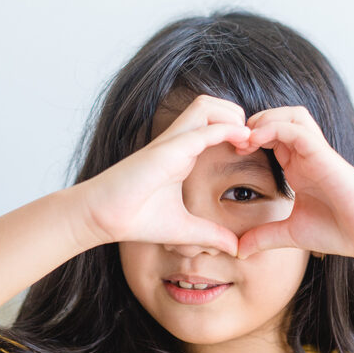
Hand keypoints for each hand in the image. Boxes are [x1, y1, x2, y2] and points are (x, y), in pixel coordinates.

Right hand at [81, 95, 250, 254]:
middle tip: (251, 141)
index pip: (213, 123)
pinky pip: (202, 129)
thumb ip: (210, 235)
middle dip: (237, 114)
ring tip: (246, 139)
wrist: (102, 217)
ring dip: (231, 115)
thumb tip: (233, 248)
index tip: (250, 151)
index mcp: (182, 153)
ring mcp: (172, 142)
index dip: (236, 130)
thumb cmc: (135, 219)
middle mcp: (178, 141)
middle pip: (212, 104)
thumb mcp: (184, 229)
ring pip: (206, 104)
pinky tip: (241, 143)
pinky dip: (225, 130)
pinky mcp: (168, 149)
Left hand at [234, 106, 353, 260]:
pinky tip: (256, 140)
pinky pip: (296, 128)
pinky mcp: (324, 153)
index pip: (269, 137)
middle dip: (251, 124)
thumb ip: (264, 237)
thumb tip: (238, 250)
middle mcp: (305, 154)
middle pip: (276, 117)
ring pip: (288, 115)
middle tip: (231, 142)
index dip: (246, 140)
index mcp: (297, 166)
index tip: (228, 155)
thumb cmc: (340, 231)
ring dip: (263, 120)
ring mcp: (315, 151)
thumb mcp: (291, 234)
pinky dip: (274, 127)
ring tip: (245, 139)